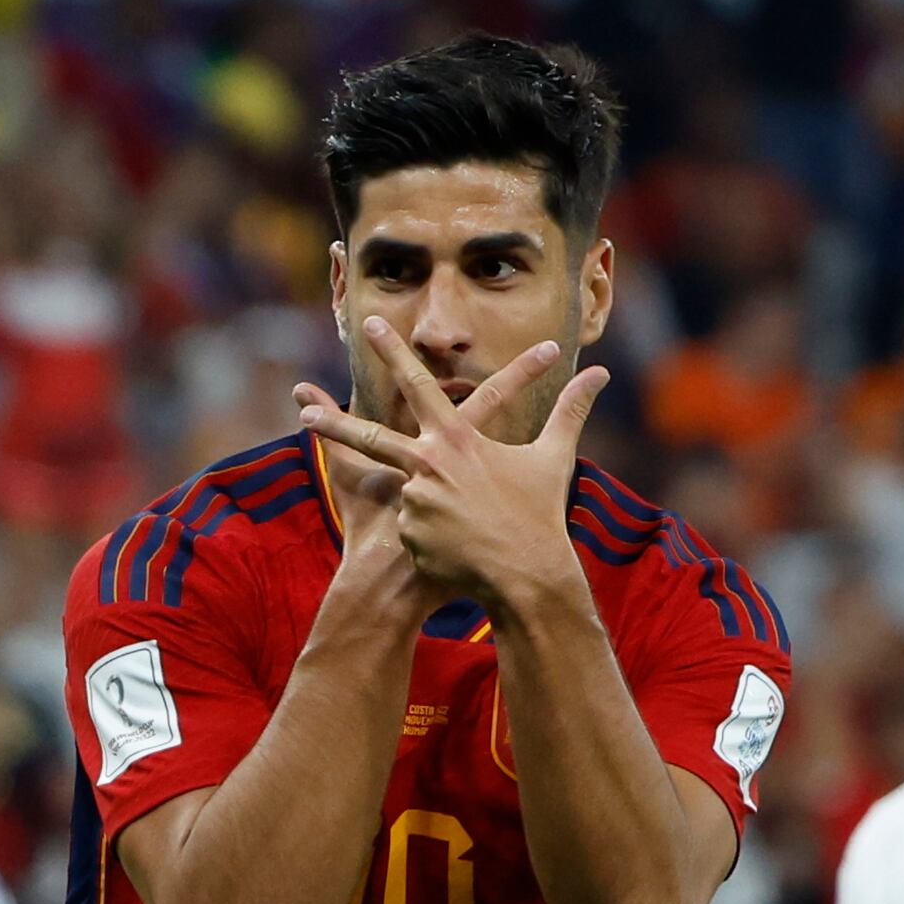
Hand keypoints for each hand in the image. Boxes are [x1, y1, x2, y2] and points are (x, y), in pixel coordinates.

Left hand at [296, 319, 604, 612]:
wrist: (526, 576)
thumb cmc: (541, 513)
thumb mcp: (555, 458)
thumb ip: (571, 411)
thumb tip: (601, 374)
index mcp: (456, 438)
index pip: (417, 385)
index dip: (393, 354)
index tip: (371, 327)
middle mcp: (427, 464)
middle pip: (369, 436)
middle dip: (333, 421)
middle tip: (302, 407)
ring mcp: (414, 501)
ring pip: (412, 496)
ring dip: (435, 510)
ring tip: (471, 530)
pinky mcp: (410, 535)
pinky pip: (416, 530)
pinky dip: (434, 537)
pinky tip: (460, 552)